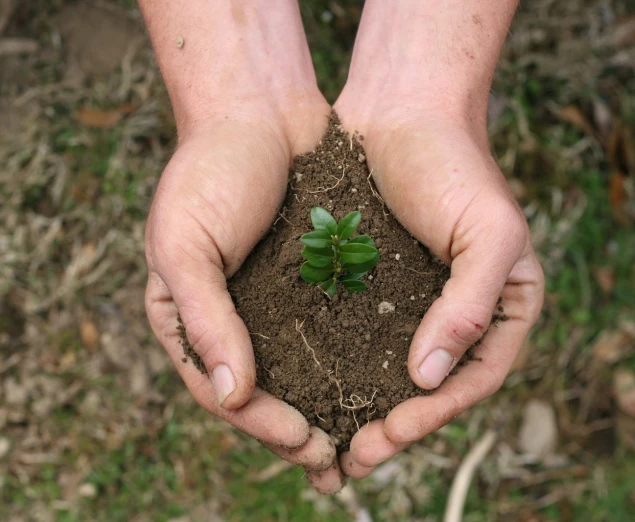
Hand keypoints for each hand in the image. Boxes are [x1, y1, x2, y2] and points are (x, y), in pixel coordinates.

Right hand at [144, 102, 348, 492]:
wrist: (257, 109)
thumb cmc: (208, 172)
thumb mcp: (185, 244)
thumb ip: (205, 320)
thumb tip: (230, 396)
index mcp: (187, 318)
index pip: (219, 388)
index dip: (259, 422)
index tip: (303, 440)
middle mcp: (229, 318)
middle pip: (261, 392)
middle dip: (296, 431)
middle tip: (336, 462)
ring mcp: (270, 302)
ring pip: (299, 370)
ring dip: (327, 408)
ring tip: (361, 445)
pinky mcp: (311, 282)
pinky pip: (330, 331)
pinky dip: (349, 362)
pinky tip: (378, 385)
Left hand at [333, 99, 544, 476]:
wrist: (399, 110)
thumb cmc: (453, 164)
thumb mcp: (487, 234)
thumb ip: (472, 306)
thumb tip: (428, 378)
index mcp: (502, 307)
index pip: (474, 379)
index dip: (437, 413)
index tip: (393, 435)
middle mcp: (457, 311)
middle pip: (430, 387)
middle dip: (395, 425)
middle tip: (353, 458)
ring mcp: (412, 300)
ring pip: (389, 370)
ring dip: (363, 408)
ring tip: (330, 443)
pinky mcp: (369, 286)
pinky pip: (356, 338)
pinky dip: (339, 368)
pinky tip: (312, 390)